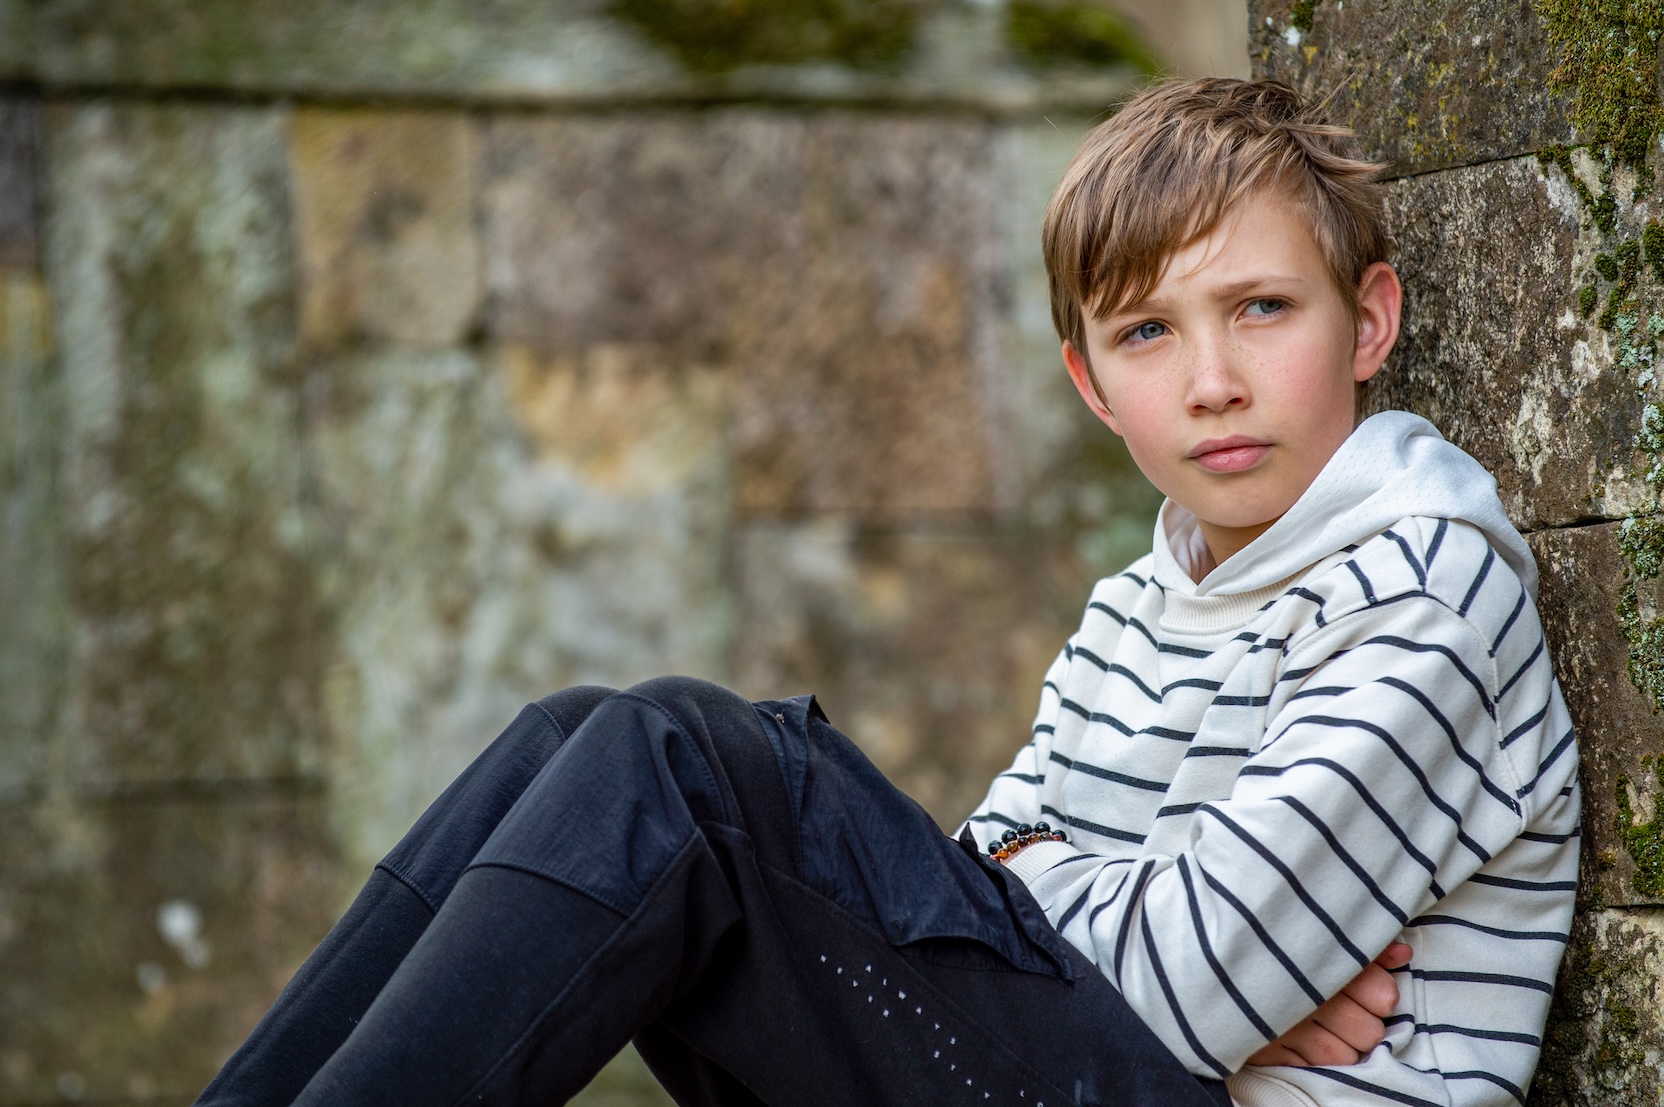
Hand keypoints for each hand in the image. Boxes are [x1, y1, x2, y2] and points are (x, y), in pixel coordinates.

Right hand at [1245, 942, 1410, 1067]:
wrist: (1209, 954)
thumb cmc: (1276, 943)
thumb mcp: (1322, 935)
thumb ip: (1364, 946)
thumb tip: (1402, 956)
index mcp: (1323, 960)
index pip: (1384, 996)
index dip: (1378, 994)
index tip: (1362, 986)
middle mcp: (1308, 997)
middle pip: (1369, 1032)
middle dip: (1360, 1023)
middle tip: (1340, 1007)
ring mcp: (1285, 1026)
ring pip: (1345, 1056)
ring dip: (1339, 1045)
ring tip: (1322, 1026)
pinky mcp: (1264, 1049)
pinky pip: (1309, 1069)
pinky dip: (1310, 1059)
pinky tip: (1301, 1039)